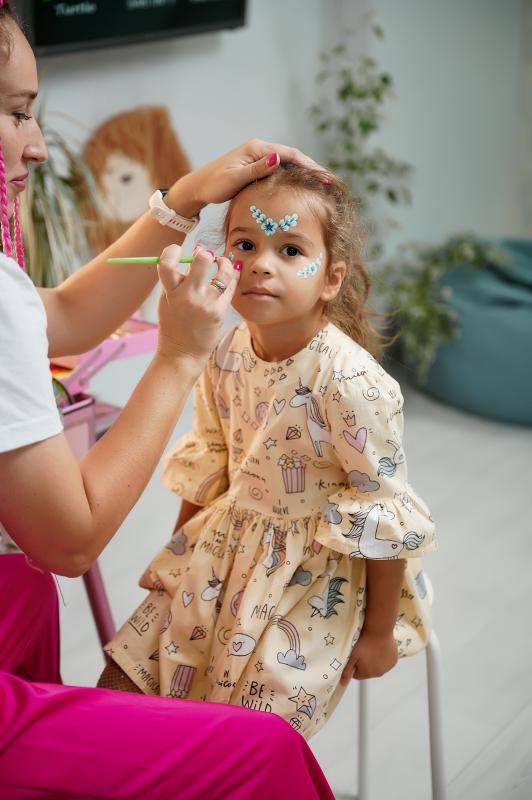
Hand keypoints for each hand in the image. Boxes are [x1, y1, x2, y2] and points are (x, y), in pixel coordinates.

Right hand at [155, 244, 239, 365]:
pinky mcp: (219, 312)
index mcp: (170, 293)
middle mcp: (188, 296)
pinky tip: (230, 277)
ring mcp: (205, 304)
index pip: (167, 263)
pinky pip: (230, 288)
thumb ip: (176, 280)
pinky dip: (231, 279)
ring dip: (224, 263)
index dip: (172, 251)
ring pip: (222, 272)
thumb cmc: (174, 326)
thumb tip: (193, 254)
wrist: (182, 354)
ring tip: (222, 263)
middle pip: (201, 261)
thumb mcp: (167, 302)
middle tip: (207, 256)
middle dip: (205, 254)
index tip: (178, 251)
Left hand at [165, 138, 330, 214]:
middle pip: (292, 156)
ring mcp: (258, 156)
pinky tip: (302, 184)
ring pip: (287, 162)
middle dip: (312, 168)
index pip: (290, 154)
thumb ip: (257, 169)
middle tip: (330, 181)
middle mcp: (259, 148)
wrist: (197, 187)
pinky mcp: (255, 166)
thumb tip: (278, 158)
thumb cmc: (213, 185)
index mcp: (256, 148)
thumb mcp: (235, 178)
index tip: (324, 177)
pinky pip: (279, 168)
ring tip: (322, 183)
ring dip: (304, 171)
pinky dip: (293, 175)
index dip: (309, 165)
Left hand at [340, 630, 398, 684]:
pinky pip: (386, 662)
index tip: (356, 655)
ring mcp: (388, 667)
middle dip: (365, 663)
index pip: (358, 674)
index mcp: (368, 674)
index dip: (355, 665)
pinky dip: (384, 657)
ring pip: (378, 666)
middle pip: (368, 671)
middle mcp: (379, 673)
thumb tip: (342, 684)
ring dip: (375, 661)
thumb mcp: (352, 656)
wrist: (379, 630)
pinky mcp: (394, 660)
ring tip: (373, 648)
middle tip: (364, 650)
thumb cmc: (364, 642)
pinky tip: (381, 648)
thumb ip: (347, 671)